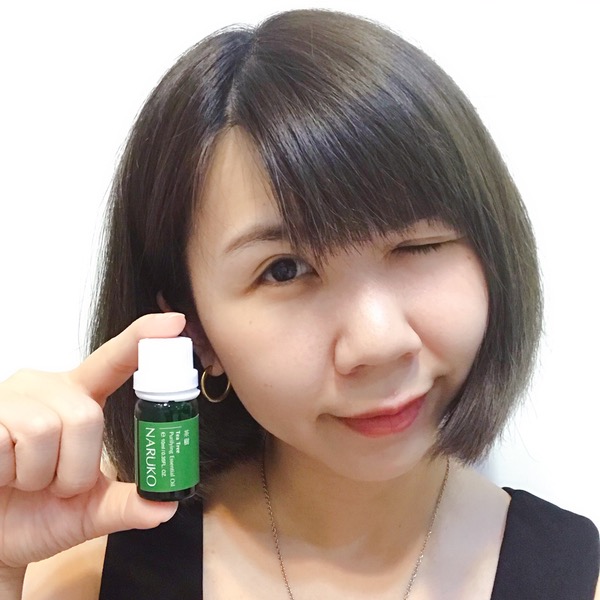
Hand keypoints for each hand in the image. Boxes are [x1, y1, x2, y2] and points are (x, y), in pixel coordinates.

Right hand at [0, 313, 184, 568]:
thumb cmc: (34, 512)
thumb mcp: (88, 511)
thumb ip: (127, 505)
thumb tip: (167, 506)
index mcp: (79, 398)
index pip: (114, 362)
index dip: (141, 339)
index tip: (174, 323)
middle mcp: (47, 388)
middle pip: (87, 416)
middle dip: (75, 468)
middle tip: (53, 483)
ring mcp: (11, 397)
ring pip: (48, 430)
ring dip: (41, 474)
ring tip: (24, 479)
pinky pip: (8, 441)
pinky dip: (8, 473)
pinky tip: (0, 473)